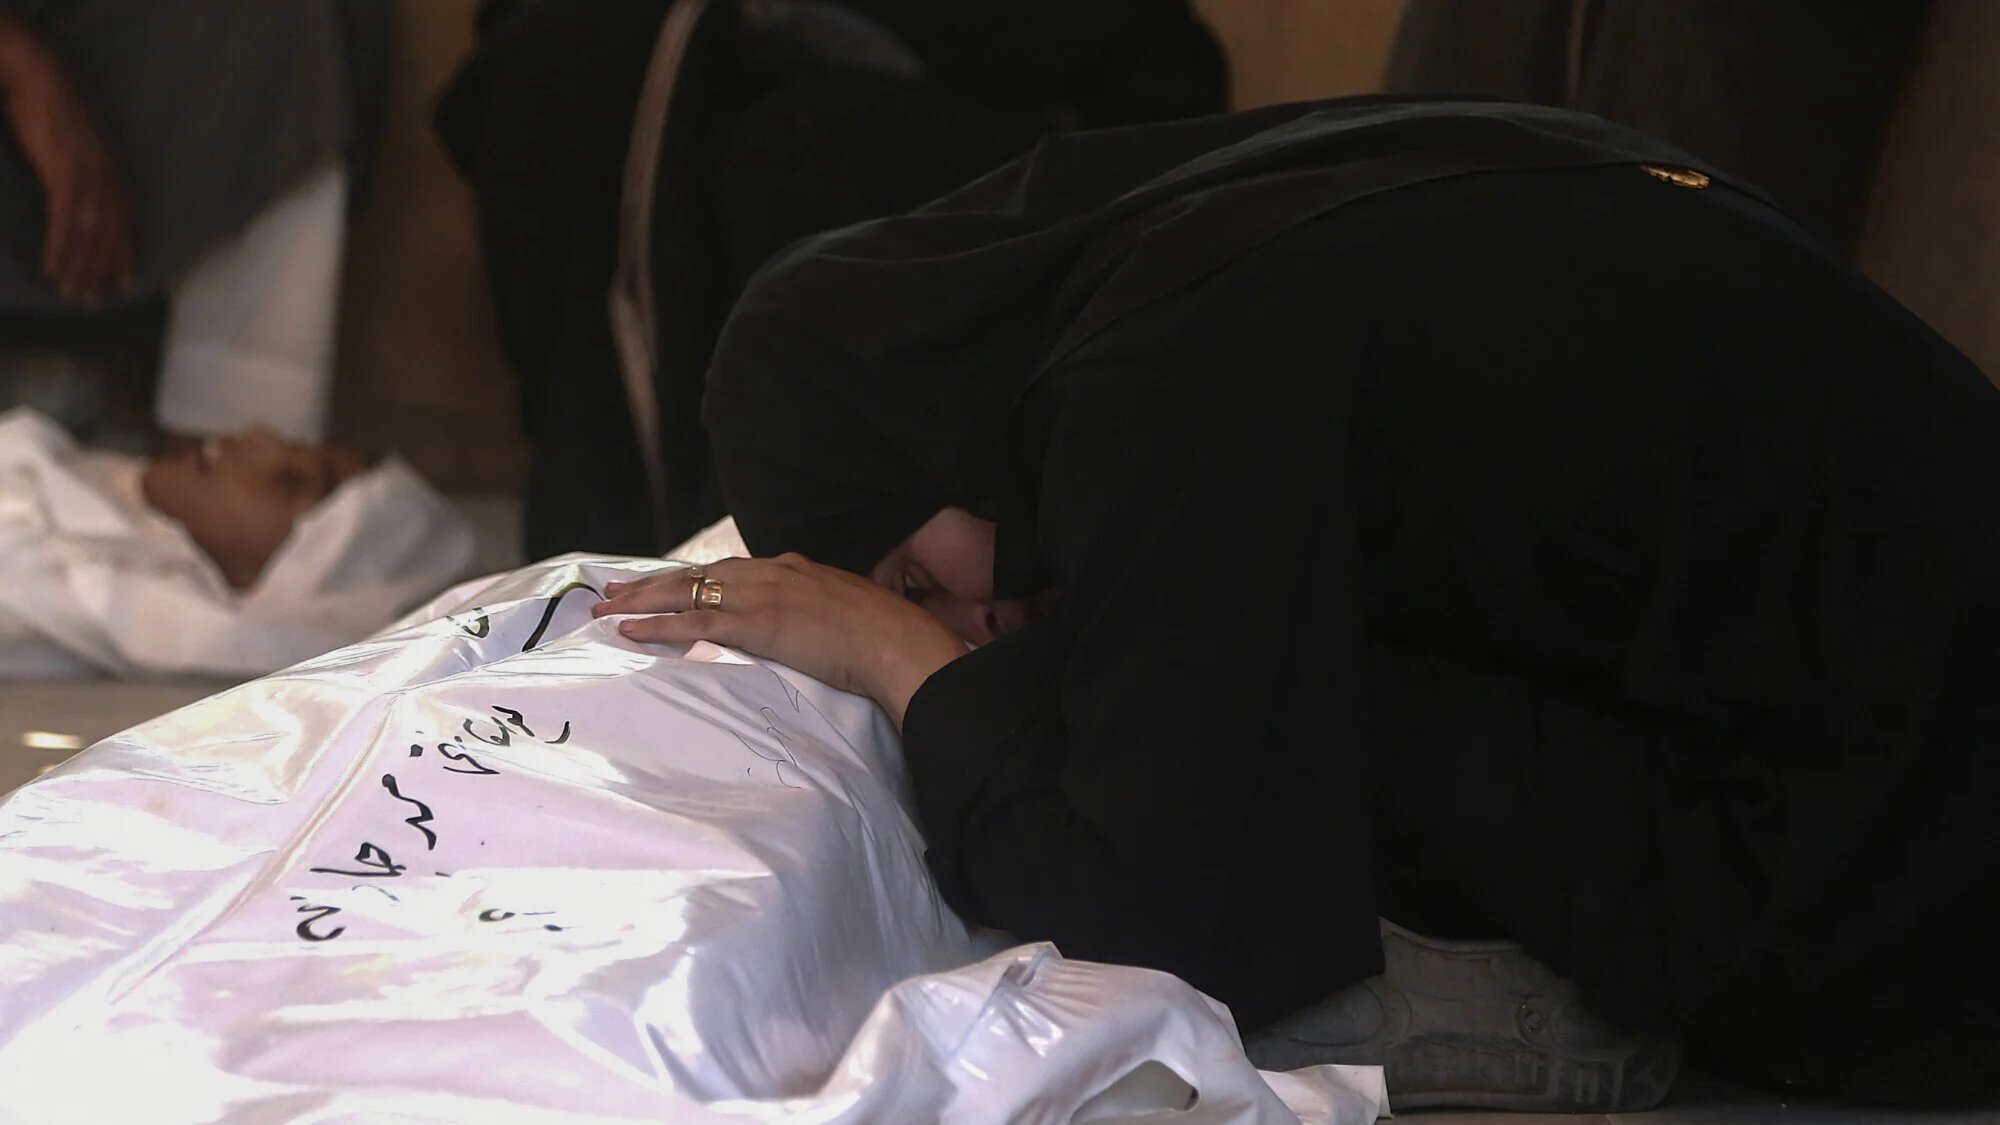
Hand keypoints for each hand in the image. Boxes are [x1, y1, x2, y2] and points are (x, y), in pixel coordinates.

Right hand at [0, 21, 133, 304]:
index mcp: (114, 171)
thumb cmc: (53, 103)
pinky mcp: (65, 170)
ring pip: (89, 234)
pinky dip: (61, 246)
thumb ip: (84, 168)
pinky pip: (65, 219)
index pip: (125, 224)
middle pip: (109, 236)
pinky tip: (52, 267)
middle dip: (100, 271)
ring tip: (70, 293)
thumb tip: (76, 189)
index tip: (123, 283)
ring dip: (79, 267)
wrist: (40, 70)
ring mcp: (89, 175)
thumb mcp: (78, 141)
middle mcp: (109, 178)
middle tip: (91, 301)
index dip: (123, 255)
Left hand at [592, 555, 968, 727]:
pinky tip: (628, 629)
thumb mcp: (851, 614)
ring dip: (641, 599)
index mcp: (795, 568)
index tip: (666, 583)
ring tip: (606, 607)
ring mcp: (761, 595)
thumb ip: (824, 616)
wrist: (897, 643)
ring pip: (686, 592)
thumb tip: (818, 633)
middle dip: (653, 582)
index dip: (692, 577)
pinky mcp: (754, 624)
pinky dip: (656, 625)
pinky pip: (693, 623)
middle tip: (615, 589)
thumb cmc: (886, 637)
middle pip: (698, 574)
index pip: (730, 569)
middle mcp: (771, 573)